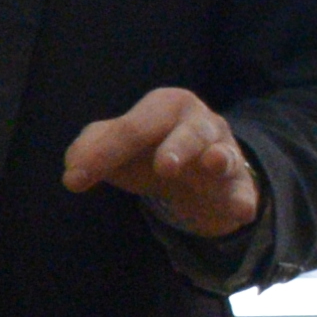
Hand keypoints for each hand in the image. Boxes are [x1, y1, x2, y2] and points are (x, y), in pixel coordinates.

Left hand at [62, 87, 262, 242]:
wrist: (198, 175)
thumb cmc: (152, 150)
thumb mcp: (120, 147)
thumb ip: (90, 148)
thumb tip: (72, 167)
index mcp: (166, 106)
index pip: (131, 129)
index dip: (102, 154)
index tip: (75, 180)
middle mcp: (199, 123)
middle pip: (187, 132)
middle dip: (178, 145)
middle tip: (164, 166)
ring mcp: (223, 152)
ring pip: (222, 154)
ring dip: (217, 159)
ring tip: (213, 164)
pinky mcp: (238, 184)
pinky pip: (243, 191)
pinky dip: (244, 199)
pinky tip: (243, 209)